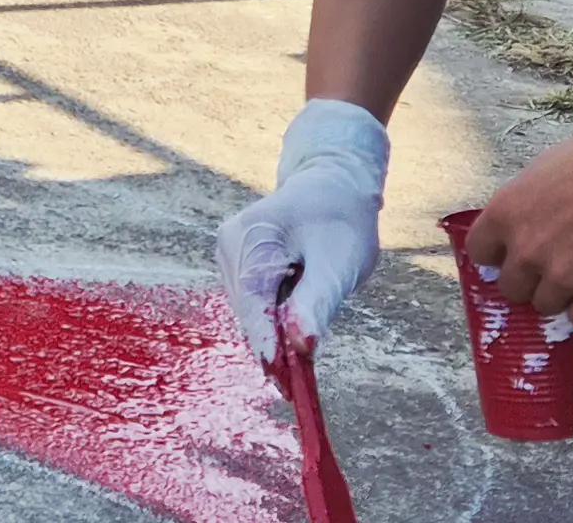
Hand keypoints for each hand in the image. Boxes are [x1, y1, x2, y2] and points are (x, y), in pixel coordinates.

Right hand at [220, 100, 387, 361]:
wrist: (334, 183)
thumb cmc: (342, 220)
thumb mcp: (339, 263)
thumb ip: (318, 302)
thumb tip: (301, 346)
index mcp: (251, 236)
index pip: (254, 300)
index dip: (268, 344)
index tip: (283, 384)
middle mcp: (230, 244)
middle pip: (248, 310)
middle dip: (272, 346)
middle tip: (296, 390)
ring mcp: (229, 253)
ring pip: (248, 310)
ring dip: (272, 336)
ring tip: (297, 370)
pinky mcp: (237, 263)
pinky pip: (252, 302)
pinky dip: (270, 322)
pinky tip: (291, 335)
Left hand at [467, 120, 572, 325]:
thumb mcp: (543, 172)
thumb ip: (524, 207)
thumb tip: (522, 229)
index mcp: (505, 215)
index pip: (479, 254)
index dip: (498, 255)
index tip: (512, 253)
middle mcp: (526, 252)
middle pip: (511, 288)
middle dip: (530, 279)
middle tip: (555, 263)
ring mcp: (562, 278)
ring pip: (545, 307)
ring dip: (560, 294)